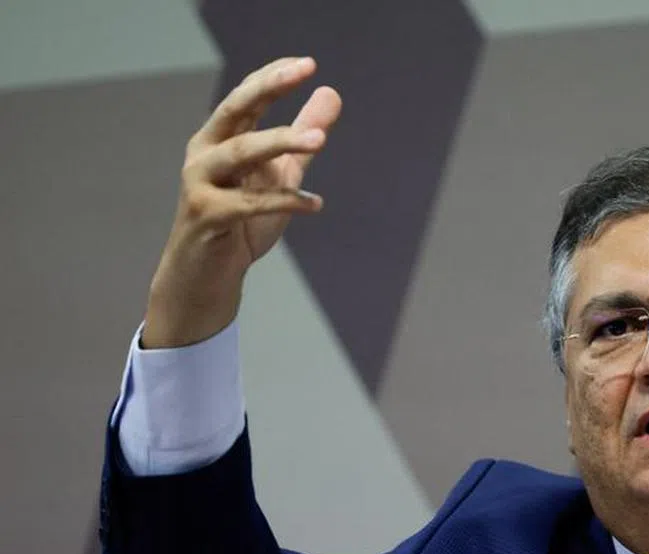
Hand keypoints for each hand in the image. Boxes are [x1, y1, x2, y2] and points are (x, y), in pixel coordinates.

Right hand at [142, 57, 341, 347]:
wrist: (207, 277)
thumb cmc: (241, 224)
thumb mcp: (279, 175)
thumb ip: (303, 138)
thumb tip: (331, 94)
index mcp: (220, 139)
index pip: (246, 98)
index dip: (273, 78)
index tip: (307, 64)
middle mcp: (205, 154)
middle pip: (235, 111)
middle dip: (266, 89)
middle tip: (301, 74)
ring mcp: (201, 184)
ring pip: (240, 152)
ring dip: (280, 142)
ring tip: (318, 141)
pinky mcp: (206, 217)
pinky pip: (248, 204)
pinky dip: (284, 201)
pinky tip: (315, 203)